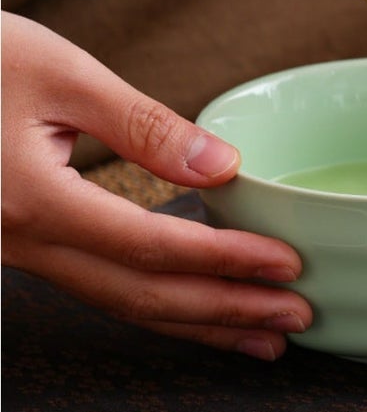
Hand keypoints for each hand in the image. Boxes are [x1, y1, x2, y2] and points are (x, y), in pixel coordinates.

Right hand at [1, 12, 311, 359]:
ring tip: (261, 336)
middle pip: (141, 294)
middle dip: (224, 311)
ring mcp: (22, 251)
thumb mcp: (62, 75)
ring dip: (195, 322)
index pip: (150, 247)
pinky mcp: (27, 242)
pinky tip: (194, 306)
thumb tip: (222, 166)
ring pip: (120, 303)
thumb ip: (144, 126)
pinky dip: (158, 303)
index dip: (223, 260)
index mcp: (35, 201)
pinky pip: (100, 287)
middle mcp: (25, 242)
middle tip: (294, 318)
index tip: (284, 265)